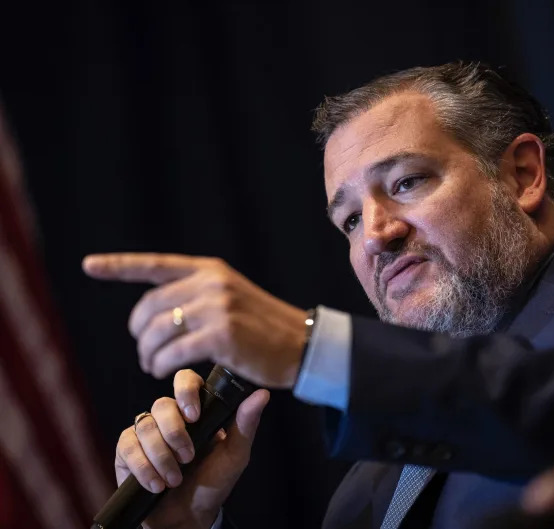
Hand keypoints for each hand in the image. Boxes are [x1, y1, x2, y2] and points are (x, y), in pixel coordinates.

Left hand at [83, 253, 307, 386]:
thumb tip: (153, 313)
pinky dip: (162, 366)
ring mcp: (217, 308)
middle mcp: (211, 283)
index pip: (155, 265)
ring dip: (146, 354)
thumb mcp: (230, 296)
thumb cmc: (261, 326)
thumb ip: (195, 295)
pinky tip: (163, 372)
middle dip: (138, 333)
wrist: (300, 343)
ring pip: (156, 332)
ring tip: (152, 365)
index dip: (118, 266)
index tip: (88, 265)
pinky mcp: (222, 336)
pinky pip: (173, 354)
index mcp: (209, 269)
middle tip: (144, 351)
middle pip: (148, 307)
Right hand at [115, 369, 269, 528]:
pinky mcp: (127, 450)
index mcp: (197, 410)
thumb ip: (245, 424)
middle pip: (162, 404)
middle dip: (175, 433)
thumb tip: (262, 394)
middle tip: (188, 457)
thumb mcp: (235, 455)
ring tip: (174, 479)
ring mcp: (147, 431)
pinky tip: (156, 484)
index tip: (194, 416)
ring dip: (161, 456)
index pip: (186, 380)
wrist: (188, 516)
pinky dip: (143, 467)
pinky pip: (127, 446)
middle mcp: (169, 416)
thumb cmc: (213, 482)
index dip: (186, 391)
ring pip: (145, 426)